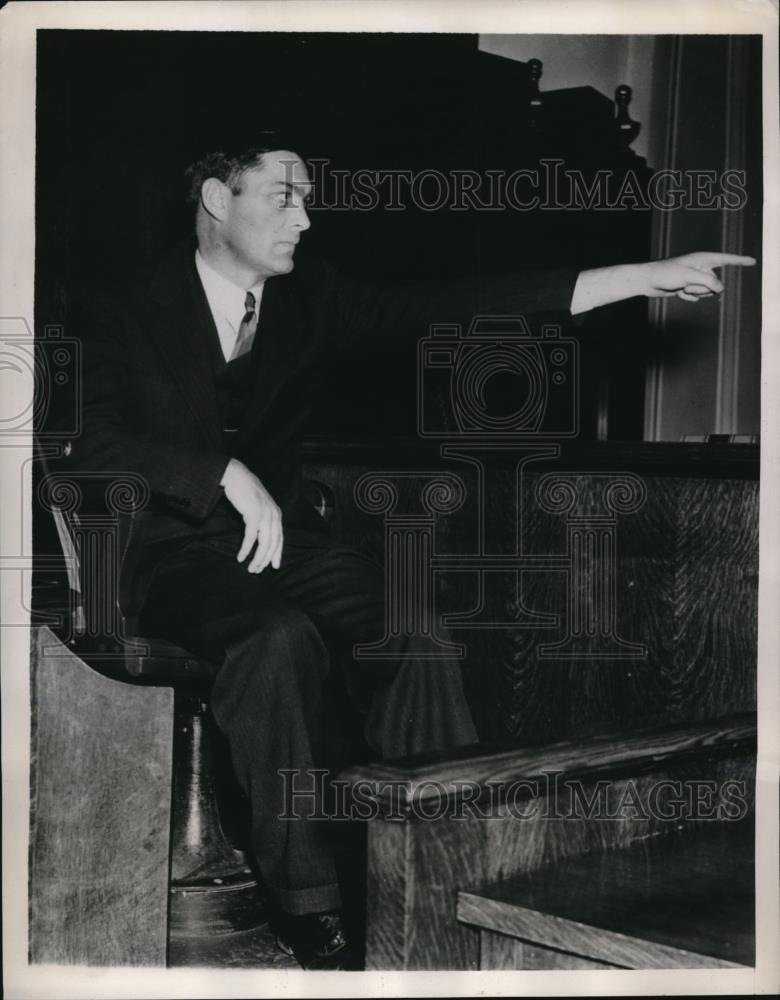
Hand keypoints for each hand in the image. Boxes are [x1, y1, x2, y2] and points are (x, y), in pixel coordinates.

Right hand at [220, 459, 282, 572]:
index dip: (277, 554)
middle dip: (265, 560)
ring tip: (251, 568)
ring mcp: (265, 514)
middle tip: (257, 570)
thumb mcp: (258, 506)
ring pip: (264, 543)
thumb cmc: (245, 492)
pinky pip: (251, 537)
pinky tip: (241, 557)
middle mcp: (274, 515)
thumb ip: (262, 519)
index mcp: (276, 514)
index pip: (280, 538)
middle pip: (273, 544)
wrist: (236, 475)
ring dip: (257, 558)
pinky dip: (246, 549)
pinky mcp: (253, 514)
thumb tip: (260, 535)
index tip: (274, 566)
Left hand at [571, 252, 756, 313]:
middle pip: (715, 283)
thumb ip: (708, 281)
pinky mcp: (687, 286)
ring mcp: (695, 277)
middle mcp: (701, 267)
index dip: (740, 261)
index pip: (727, 259)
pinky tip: (677, 292)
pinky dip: (688, 297)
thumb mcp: (690, 276)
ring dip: (695, 293)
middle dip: (702, 287)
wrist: (648, 280)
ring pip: (706, 291)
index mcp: (703, 258)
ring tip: (680, 286)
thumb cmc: (666, 273)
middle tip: (685, 283)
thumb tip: (720, 289)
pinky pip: (696, 297)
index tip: (753, 262)